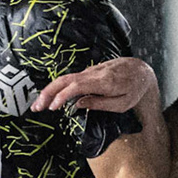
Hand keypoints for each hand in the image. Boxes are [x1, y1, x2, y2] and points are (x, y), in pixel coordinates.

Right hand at [32, 56, 156, 113]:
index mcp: (103, 82)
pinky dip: (58, 88)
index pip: (77, 86)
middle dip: (48, 92)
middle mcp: (93, 73)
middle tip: (36, 107)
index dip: (63, 96)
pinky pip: (70, 79)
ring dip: (49, 90)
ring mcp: (90, 71)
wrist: (141, 69)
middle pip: (65, 80)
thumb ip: (100, 104)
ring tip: (38, 104)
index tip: (53, 107)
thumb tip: (78, 104)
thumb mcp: (122, 103)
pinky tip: (50, 98)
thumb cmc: (134, 89)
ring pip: (65, 78)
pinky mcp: (89, 72)